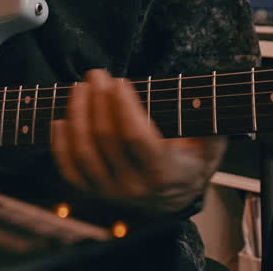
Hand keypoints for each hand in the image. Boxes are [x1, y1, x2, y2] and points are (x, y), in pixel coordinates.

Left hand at [51, 68, 216, 212]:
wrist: (175, 196)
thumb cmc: (192, 159)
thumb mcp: (212, 142)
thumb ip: (210, 121)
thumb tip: (203, 96)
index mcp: (164, 173)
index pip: (136, 136)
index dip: (123, 107)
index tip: (119, 82)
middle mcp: (135, 186)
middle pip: (106, 138)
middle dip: (98, 100)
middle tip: (96, 74)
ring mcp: (111, 192)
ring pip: (84, 152)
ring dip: (77, 115)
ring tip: (80, 88)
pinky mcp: (93, 192)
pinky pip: (69, 169)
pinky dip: (60, 145)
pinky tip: (61, 120)